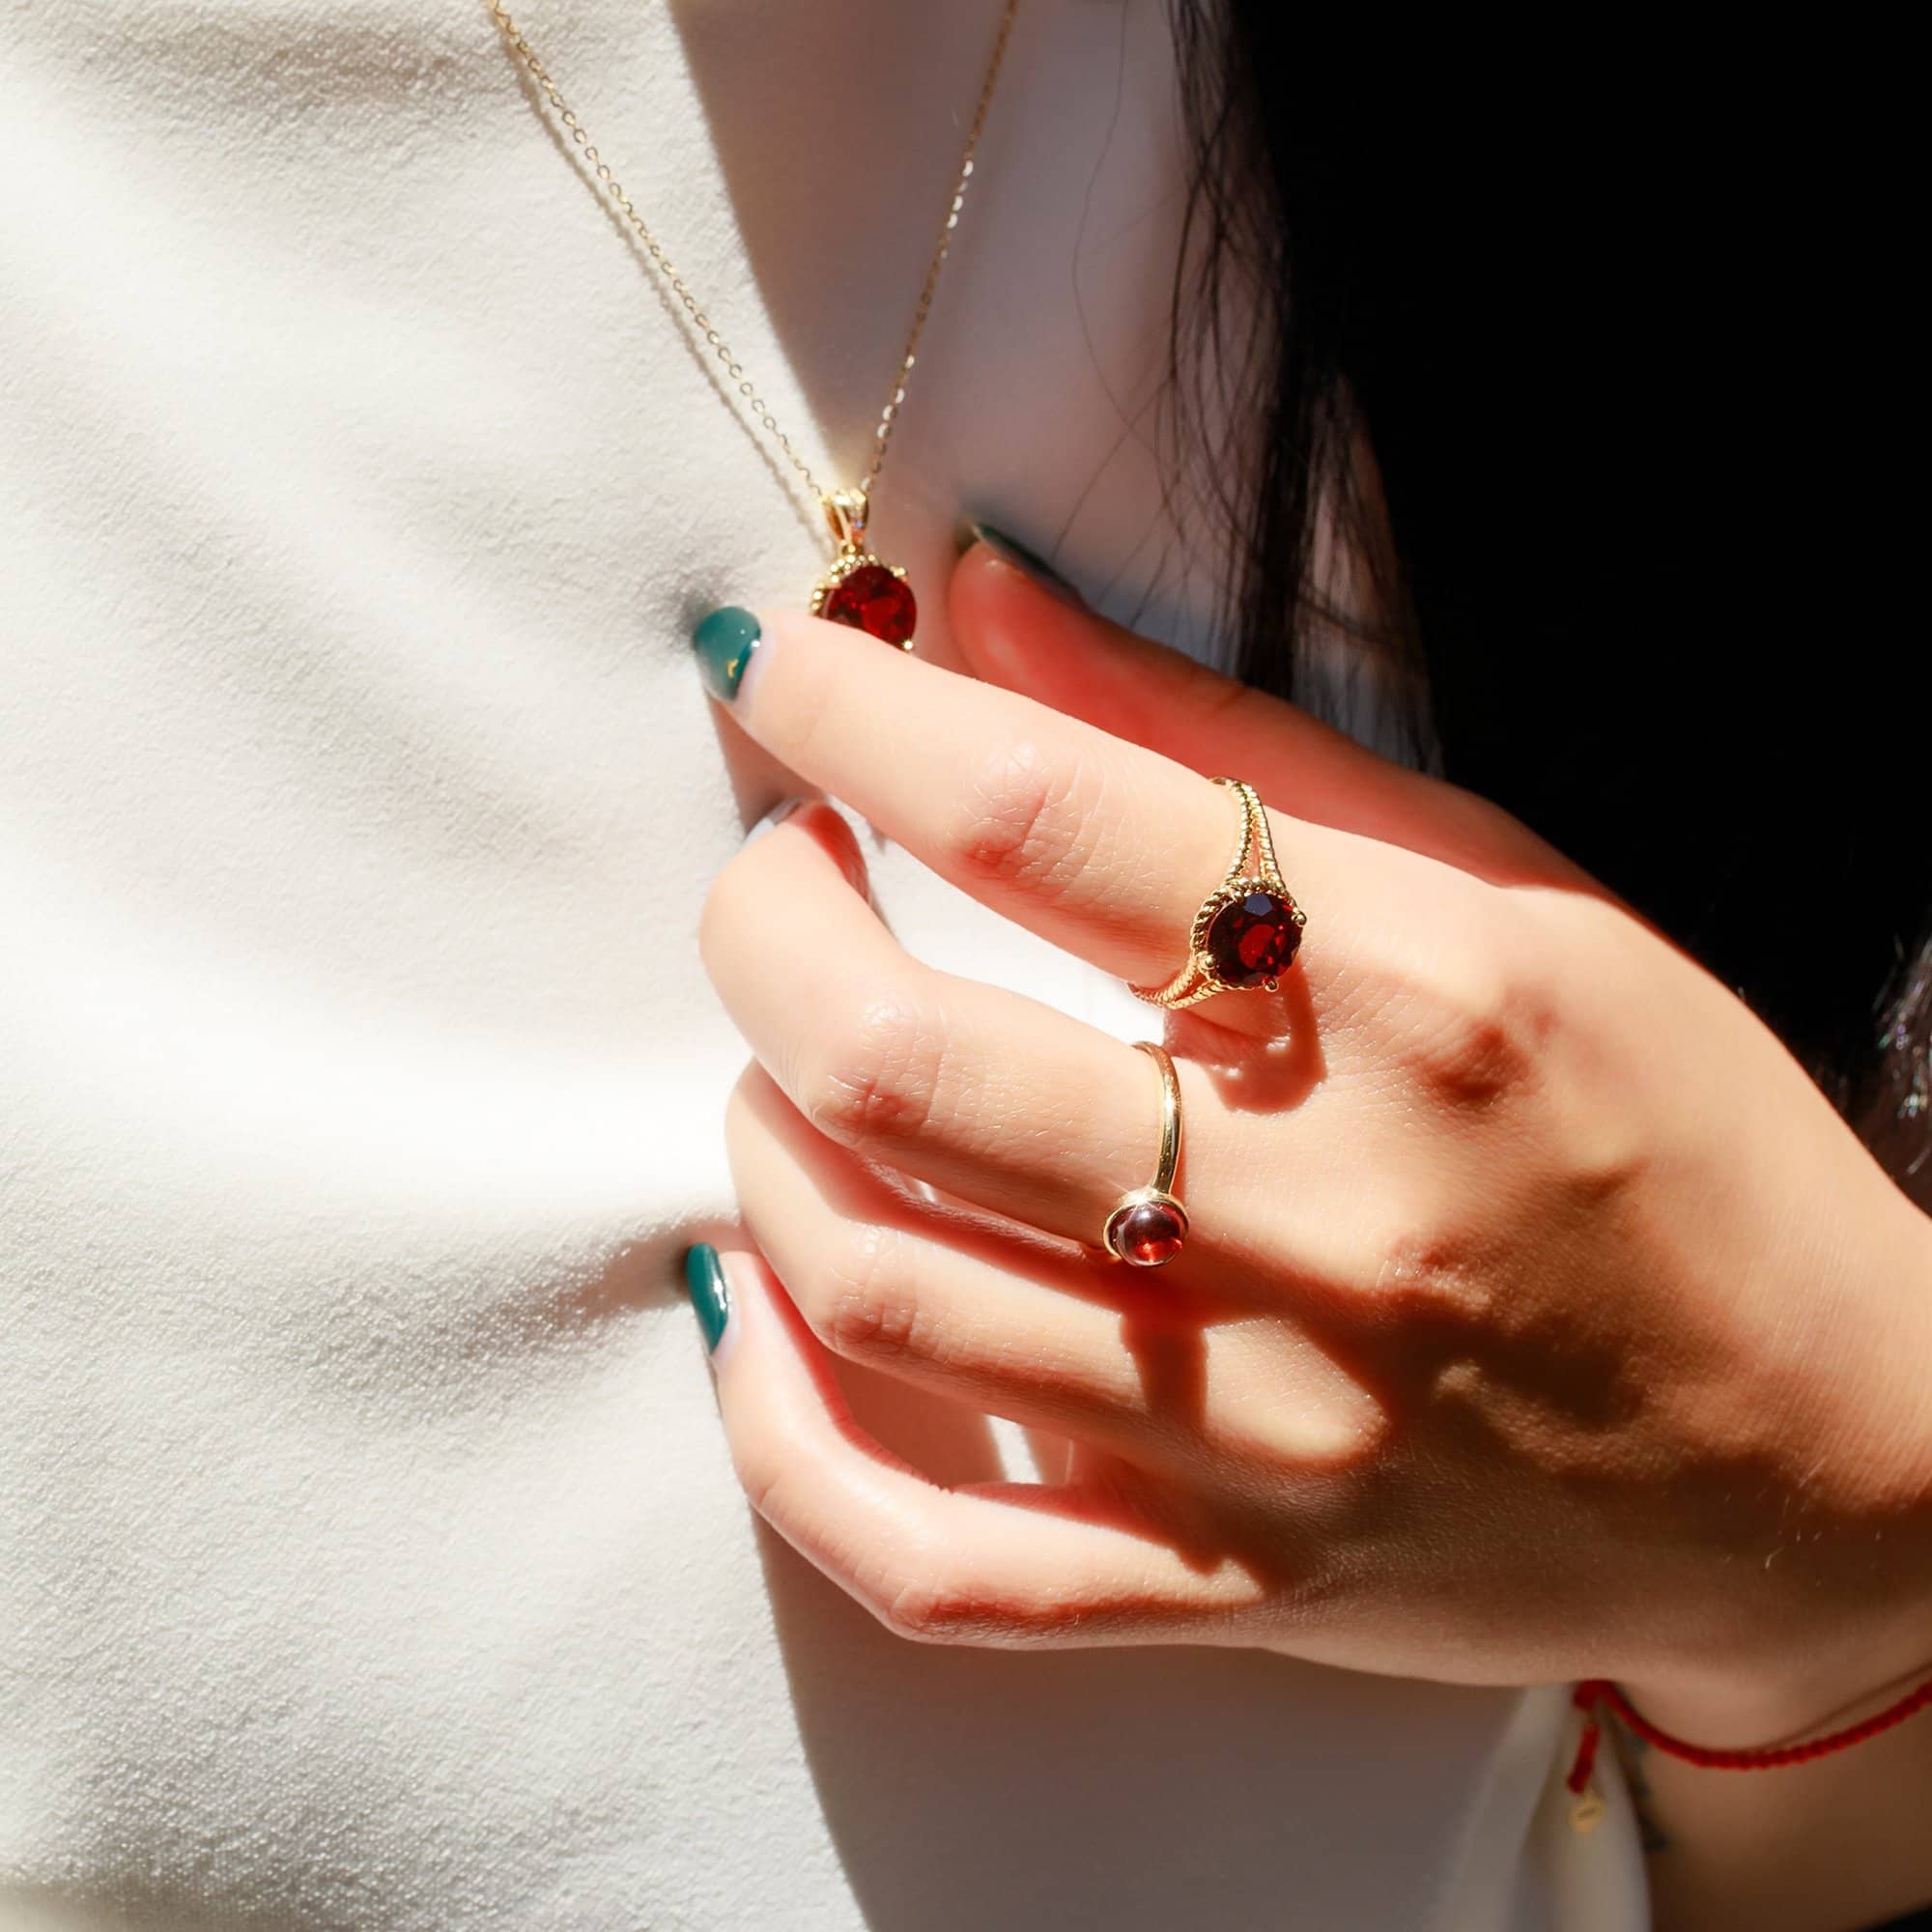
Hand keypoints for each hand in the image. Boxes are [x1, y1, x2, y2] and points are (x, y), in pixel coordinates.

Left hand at [692, 544, 1931, 1747]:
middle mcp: (1328, 1220)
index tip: (783, 662)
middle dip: (762, 925)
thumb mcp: (1511, 889)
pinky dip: (779, 1439)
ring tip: (785, 1069)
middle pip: (901, 1058)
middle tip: (774, 873)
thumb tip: (980, 605)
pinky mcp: (1230, 1585)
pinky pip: (930, 1561)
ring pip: (877, 1287)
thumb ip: (1227, 745)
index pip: (1037, 816)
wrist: (1832, 1462)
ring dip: (763, 1139)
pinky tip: (748, 1315)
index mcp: (1417, 999)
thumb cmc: (1674, 1137)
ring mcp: (1268, 1435)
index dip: (856, 709)